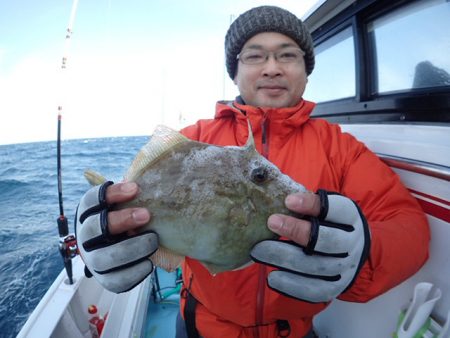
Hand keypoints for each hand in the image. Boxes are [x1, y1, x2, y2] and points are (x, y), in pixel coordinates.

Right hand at [75, 181, 157, 292]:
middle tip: (146, 215)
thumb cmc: (127, 219)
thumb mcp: (127, 205)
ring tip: (153, 240)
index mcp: (87, 214)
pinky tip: (149, 262)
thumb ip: (133, 197)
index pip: (91, 200)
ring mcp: (93, 260)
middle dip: (121, 220)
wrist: (124, 248)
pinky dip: (135, 272)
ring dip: (131, 248)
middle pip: (94, 228)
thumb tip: (152, 184)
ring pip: (104, 258)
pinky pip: (116, 281)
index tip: (135, 189)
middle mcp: (85, 237)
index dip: (111, 194)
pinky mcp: (105, 279)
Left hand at [251, 190, 370, 302]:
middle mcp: (353, 243)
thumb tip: (273, 199)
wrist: (349, 251)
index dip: (312, 204)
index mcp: (351, 217)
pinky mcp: (336, 288)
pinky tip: (272, 277)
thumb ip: (306, 204)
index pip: (336, 209)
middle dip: (297, 231)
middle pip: (327, 240)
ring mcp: (346, 268)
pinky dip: (291, 285)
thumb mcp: (323, 208)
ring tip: (259, 251)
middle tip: (271, 222)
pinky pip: (314, 290)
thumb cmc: (327, 223)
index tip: (288, 201)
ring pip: (316, 266)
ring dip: (285, 258)